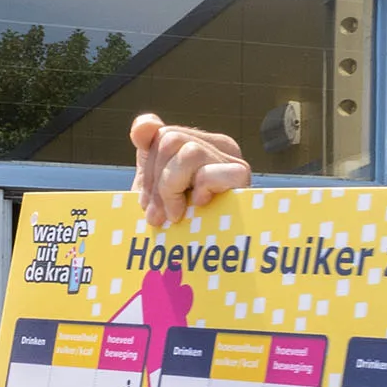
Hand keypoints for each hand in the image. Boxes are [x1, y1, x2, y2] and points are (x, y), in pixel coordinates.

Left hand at [130, 115, 248, 227]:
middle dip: (156, 181)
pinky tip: (200, 206)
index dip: (147, 170)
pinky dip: (198, 189)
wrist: (194, 262)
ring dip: (171, 188)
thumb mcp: (155, 186)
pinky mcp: (241, 178)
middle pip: (170, 139)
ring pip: (187, 151)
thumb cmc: (178, 224)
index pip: (161, 134)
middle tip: (159, 215)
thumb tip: (145, 124)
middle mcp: (219, 147)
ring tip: (176, 215)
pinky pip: (208, 171)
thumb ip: (149, 150)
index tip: (147, 202)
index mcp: (199, 143)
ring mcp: (232, 160)